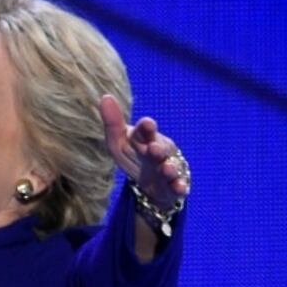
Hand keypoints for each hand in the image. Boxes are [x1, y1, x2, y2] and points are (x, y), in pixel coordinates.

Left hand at [98, 94, 188, 209]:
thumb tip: (106, 97)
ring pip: (170, 167)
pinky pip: (179, 187)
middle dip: (158, 149)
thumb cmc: (134, 156)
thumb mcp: (119, 143)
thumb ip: (113, 123)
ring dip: (169, 168)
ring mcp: (168, 169)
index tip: (146, 124)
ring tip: (166, 168)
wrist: (151, 182)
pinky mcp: (173, 186)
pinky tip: (180, 188)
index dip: (146, 128)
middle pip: (160, 149)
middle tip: (153, 148)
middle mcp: (159, 152)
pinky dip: (180, 187)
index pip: (145, 131)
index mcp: (145, 139)